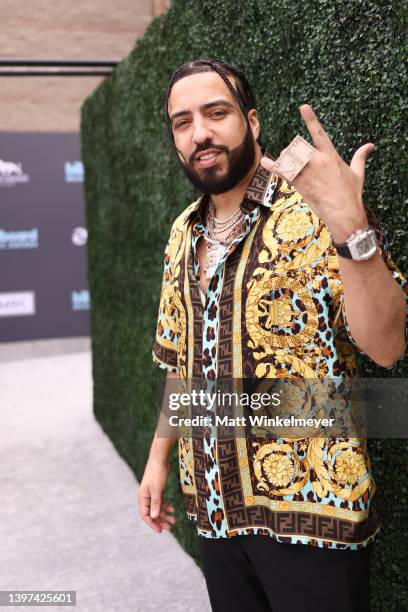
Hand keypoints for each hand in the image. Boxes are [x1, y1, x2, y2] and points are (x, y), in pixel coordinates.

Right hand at [138, 458, 175, 532]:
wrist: (159, 460)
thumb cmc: (157, 474)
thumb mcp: (157, 490)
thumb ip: (156, 503)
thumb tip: (154, 517)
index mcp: (142, 498)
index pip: (145, 515)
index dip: (152, 524)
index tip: (160, 530)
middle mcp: (145, 498)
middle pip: (152, 513)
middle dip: (160, 521)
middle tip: (169, 528)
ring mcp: (151, 494)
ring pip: (157, 509)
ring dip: (164, 515)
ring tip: (173, 520)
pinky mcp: (157, 491)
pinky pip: (160, 502)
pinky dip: (166, 507)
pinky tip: (172, 509)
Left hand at [260, 104, 375, 242]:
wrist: (343, 214)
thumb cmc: (351, 194)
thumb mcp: (357, 173)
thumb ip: (360, 157)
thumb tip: (370, 146)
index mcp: (330, 156)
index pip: (319, 133)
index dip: (311, 119)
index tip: (303, 107)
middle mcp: (317, 162)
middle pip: (298, 147)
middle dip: (295, 151)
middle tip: (298, 161)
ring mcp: (306, 173)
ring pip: (289, 158)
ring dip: (287, 159)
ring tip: (290, 166)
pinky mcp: (298, 184)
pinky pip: (282, 172)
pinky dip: (272, 166)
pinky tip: (265, 161)